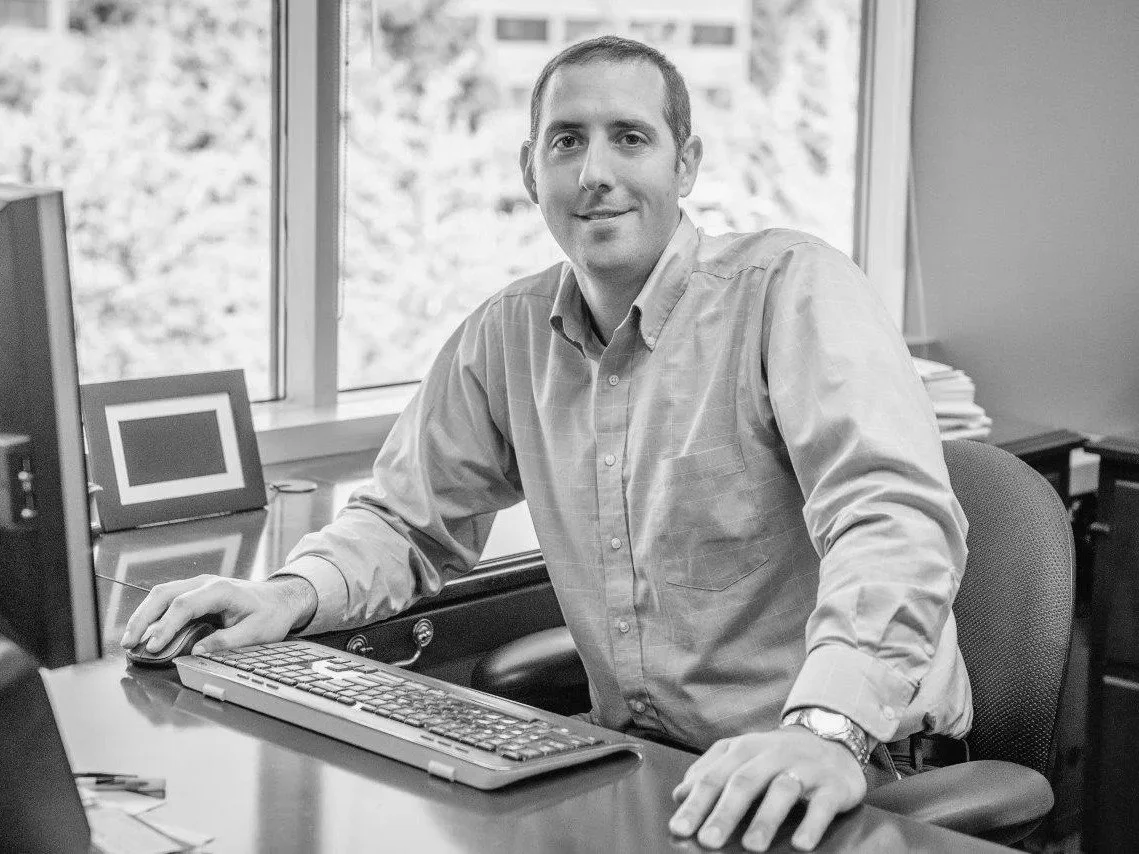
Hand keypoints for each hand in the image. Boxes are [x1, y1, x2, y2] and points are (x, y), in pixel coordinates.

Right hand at [120, 574, 317, 655]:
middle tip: (129, 643)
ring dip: (143, 615)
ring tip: (129, 639)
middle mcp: (206, 583)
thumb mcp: (256, 632)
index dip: (165, 626)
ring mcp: (199, 585)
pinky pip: (168, 599)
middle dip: (143, 618)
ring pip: (161, 594)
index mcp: (221, 590)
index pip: (184, 605)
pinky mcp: (195, 592)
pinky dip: (152, 614)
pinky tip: (143, 631)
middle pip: (164, 594)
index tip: (153, 646)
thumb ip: (226, 642)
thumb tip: (197, 651)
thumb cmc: (270, 614)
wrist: (281, 599)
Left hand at [669, 727, 866, 851]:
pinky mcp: (833, 785)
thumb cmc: (776, 756)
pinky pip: (823, 804)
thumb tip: (679, 795)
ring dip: (766, 819)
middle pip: (745, 782)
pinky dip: (812, 824)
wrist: (832, 737)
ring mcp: (805, 768)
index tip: (679, 829)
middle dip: (724, 813)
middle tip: (707, 842)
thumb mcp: (741, 756)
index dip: (696, 803)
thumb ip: (710, 772)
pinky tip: (801, 844)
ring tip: (751, 847)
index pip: (715, 776)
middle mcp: (772, 755)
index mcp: (744, 749)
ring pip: (782, 790)